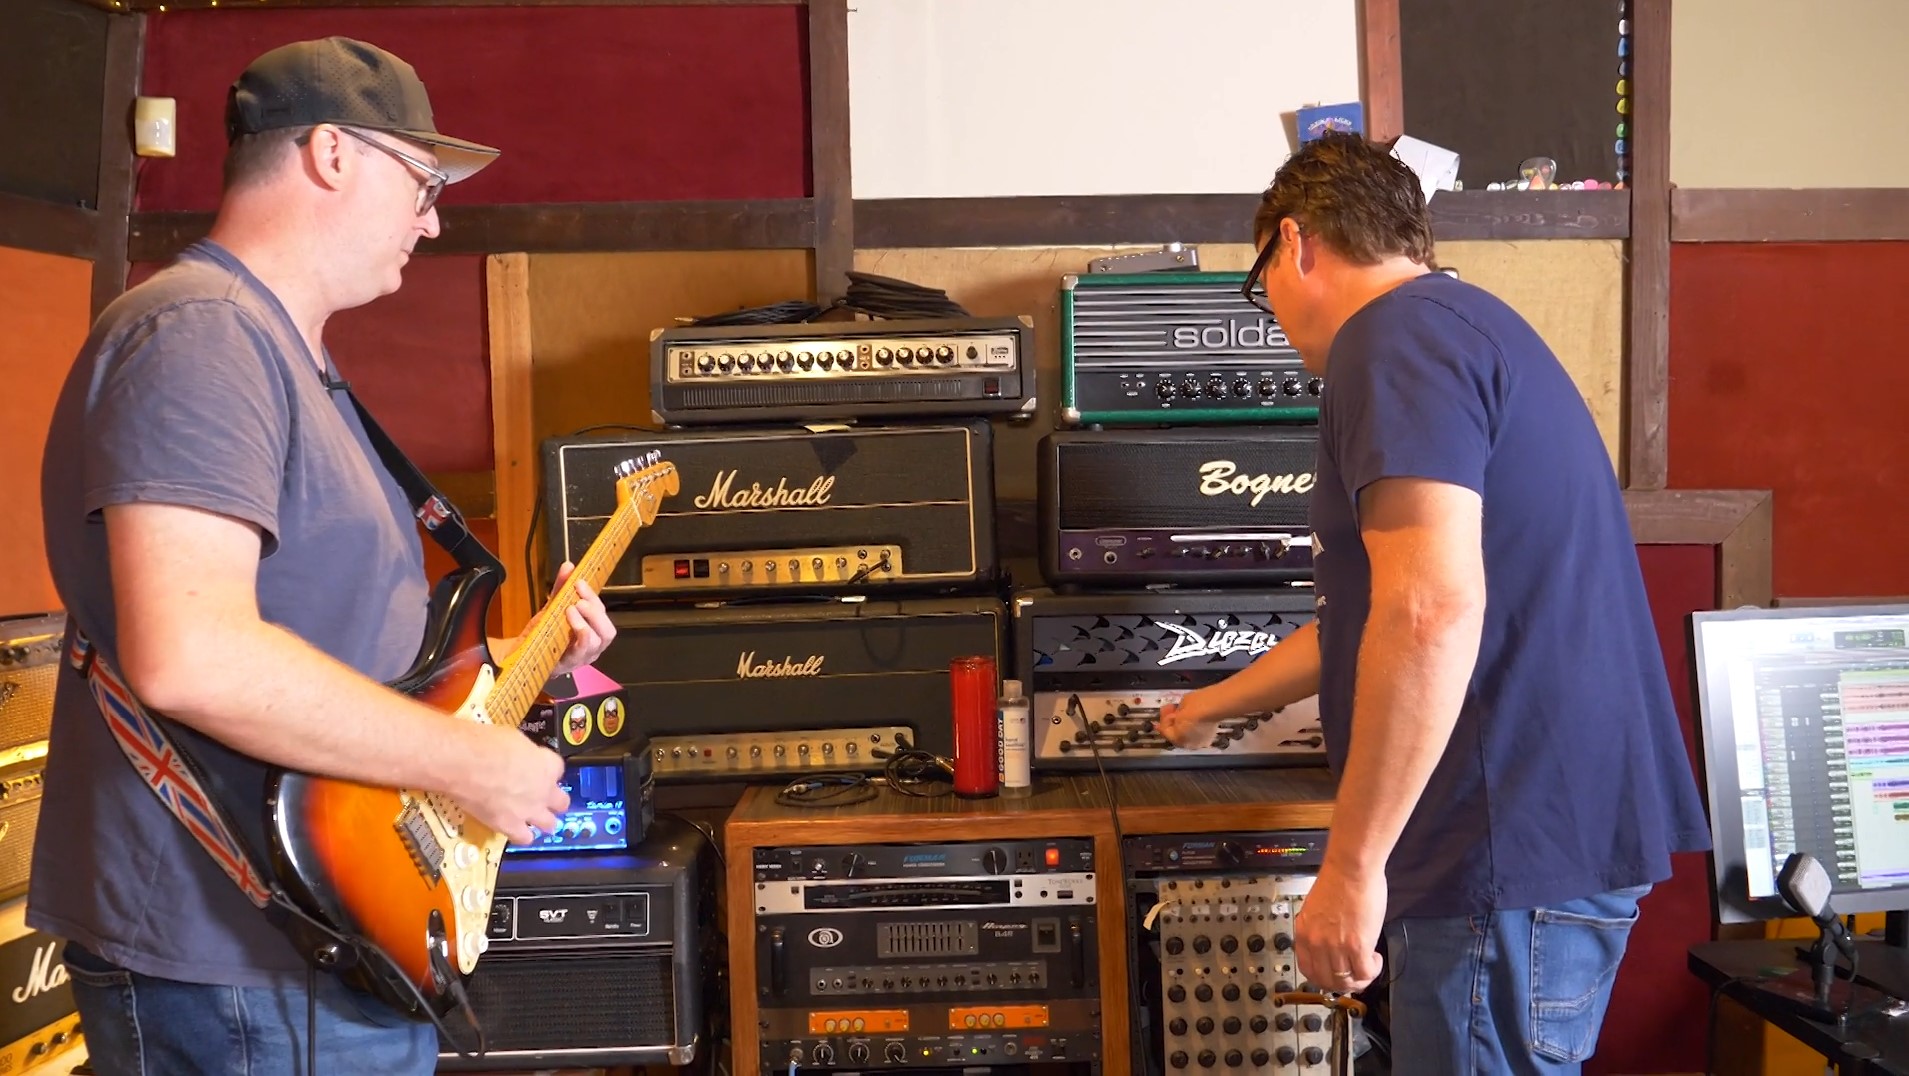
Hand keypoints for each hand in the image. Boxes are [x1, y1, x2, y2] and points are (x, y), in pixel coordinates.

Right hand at [453, 721, 569, 844]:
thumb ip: (522, 754)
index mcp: (547, 764)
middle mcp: (544, 790)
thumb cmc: (485, 743)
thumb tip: (518, 757)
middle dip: (553, 800)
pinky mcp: (510, 826)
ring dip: (542, 821)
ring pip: (549, 824)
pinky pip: (524, 838)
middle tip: (540, 798)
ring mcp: (529, 810)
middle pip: (561, 801)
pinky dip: (520, 835)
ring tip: (530, 819)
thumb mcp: (513, 739)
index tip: (537, 769)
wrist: (464, 764)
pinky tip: (512, 829)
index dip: (546, 770)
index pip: (558, 769)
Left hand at [551, 561, 614, 676]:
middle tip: (578, 600)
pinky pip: (582, 652)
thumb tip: (568, 566)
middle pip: (607, 630)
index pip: (601, 613)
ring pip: (598, 641)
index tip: (579, 582)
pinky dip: (580, 636)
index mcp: (592, 630)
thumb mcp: (553, 607)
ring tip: (570, 610)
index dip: (593, 597)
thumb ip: (561, 588)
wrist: (520, 652)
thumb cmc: (542, 632)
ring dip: (586, 622)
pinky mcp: (569, 664)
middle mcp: (593, 646)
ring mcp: (583, 657)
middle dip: (594, 611)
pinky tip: (572, 626)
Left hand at [1157, 689, 1224, 748]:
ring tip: (1184, 713)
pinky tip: (1195, 717)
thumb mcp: (1180, 705)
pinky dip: (1193, 727)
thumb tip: (1175, 714)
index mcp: (1178, 738)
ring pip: (1186, 735)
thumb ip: (1174, 713)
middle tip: (1172, 712)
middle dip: (1173, 723)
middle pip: (1176, 734)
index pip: (1165, 731)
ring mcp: (1200, 742)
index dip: (1162, 720)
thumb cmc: (1197, 703)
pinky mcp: (1210, 737)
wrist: (1215, 703)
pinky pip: (1196, 733)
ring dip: (1183, 726)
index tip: (1162, 714)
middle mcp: (1189, 744)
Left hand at [1292, 861, 1386, 992]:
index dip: (1324, 977)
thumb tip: (1331, 944)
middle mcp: (1316, 943)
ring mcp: (1336, 946)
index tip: (1335, 975)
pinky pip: (1365, 973)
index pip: (1308, 970)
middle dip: (1344, 984)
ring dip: (1361, 978)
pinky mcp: (1357, 945)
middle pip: (1327, 981)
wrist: (1351, 868)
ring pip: (1347, 981)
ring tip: (1369, 965)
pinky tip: (1376, 959)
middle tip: (1356, 976)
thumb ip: (1320, 930)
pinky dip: (1372, 971)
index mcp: (1303, 933)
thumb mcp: (1316, 910)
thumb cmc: (1338, 880)